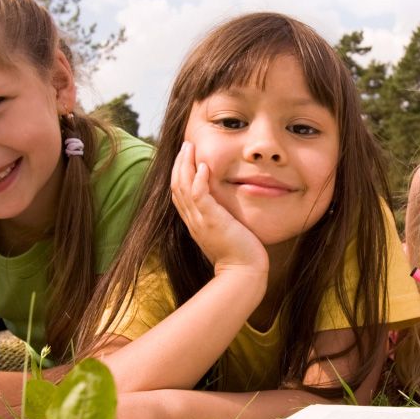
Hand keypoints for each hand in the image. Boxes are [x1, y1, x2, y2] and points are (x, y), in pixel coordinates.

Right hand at [170, 141, 267, 274]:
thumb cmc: (239, 255)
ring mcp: (200, 221)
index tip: (186, 157)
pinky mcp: (212, 221)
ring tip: (190, 147)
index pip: (179, 193)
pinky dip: (199, 179)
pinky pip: (199, 196)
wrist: (243, 272)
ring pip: (183, 187)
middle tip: (186, 145)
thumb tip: (224, 207)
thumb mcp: (224, 232)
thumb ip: (219, 218)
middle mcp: (193, 220)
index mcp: (194, 222)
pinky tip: (204, 166)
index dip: (180, 173)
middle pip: (176, 186)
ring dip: (186, 165)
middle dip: (180, 163)